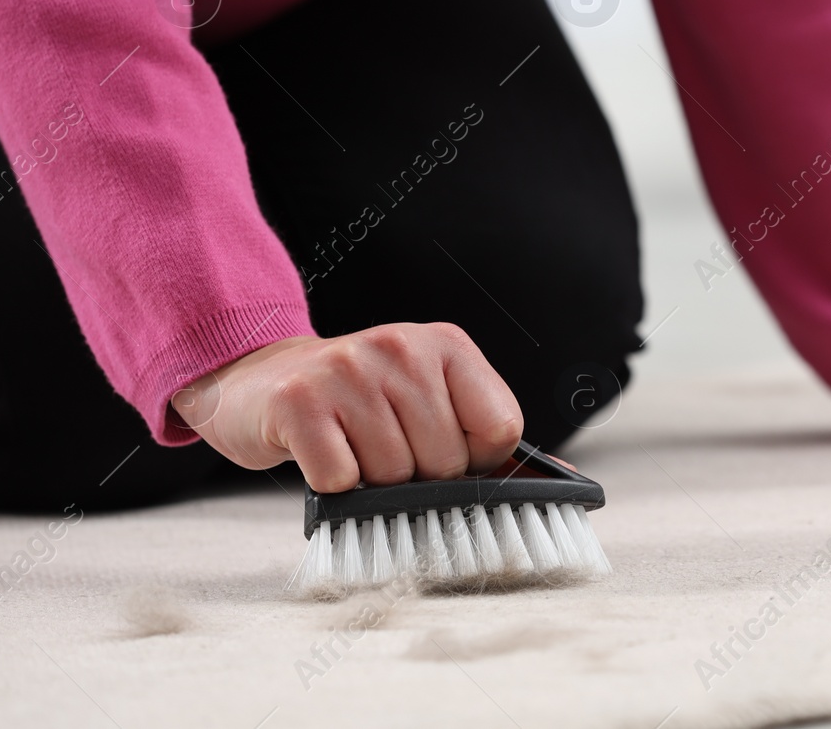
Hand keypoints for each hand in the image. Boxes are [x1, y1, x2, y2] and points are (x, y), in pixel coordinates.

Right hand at [171, 323, 522, 493]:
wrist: (265, 379)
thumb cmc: (361, 401)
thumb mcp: (431, 399)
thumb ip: (489, 438)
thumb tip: (565, 481)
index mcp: (446, 344)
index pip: (501, 429)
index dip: (476, 461)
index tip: (445, 451)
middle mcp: (401, 347)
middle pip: (447, 462)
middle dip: (420, 479)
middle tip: (386, 449)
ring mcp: (348, 370)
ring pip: (394, 477)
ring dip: (372, 484)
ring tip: (353, 447)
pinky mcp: (300, 402)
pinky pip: (342, 481)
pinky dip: (334, 487)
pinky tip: (323, 454)